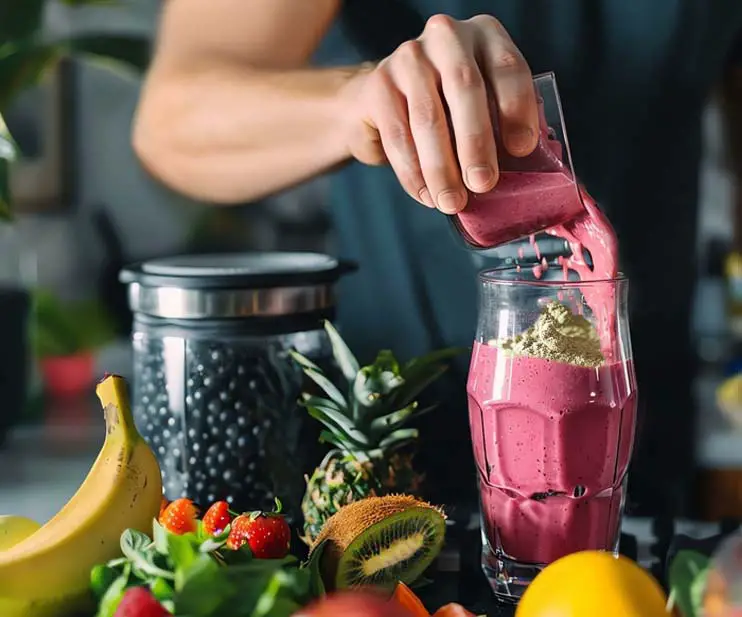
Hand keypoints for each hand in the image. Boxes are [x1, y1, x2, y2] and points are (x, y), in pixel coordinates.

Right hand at [345, 14, 538, 213]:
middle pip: (465, 88)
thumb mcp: (481, 105)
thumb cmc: (446, 110)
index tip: (521, 150)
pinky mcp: (378, 85)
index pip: (507, 67)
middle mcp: (446, 37)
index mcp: (484, 36)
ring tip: (451, 202)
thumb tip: (522, 173)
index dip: (517, 109)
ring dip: (441, 167)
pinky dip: (413, 172)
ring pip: (428, 117)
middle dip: (476, 143)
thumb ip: (500, 124)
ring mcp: (408, 57)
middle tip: (483, 184)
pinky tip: (426, 195)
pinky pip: (398, 135)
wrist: (380, 102)